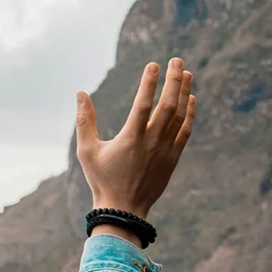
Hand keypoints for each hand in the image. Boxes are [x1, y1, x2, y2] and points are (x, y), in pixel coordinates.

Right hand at [75, 59, 196, 228]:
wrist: (124, 211)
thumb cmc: (102, 179)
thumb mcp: (86, 150)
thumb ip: (84, 120)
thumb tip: (80, 93)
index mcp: (131, 138)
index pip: (143, 103)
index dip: (150, 82)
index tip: (154, 64)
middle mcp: (151, 141)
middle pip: (168, 105)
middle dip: (173, 80)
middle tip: (176, 60)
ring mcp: (165, 150)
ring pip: (179, 116)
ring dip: (184, 93)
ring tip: (186, 73)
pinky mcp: (173, 159)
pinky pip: (185, 132)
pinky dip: (190, 114)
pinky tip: (191, 99)